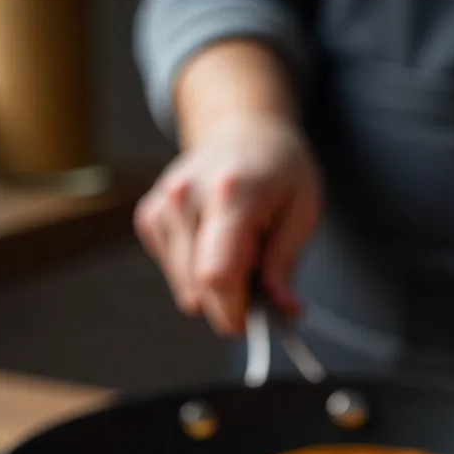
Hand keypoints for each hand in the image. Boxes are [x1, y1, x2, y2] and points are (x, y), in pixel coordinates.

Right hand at [134, 118, 321, 334]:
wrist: (244, 132)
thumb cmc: (280, 172)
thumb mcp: (303, 211)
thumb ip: (287, 263)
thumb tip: (283, 309)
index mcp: (229, 193)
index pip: (216, 275)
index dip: (236, 311)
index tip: (258, 320)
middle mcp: (185, 197)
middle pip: (199, 289)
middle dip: (232, 305)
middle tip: (261, 286)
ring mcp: (162, 207)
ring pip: (186, 290)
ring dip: (217, 291)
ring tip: (241, 255)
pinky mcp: (150, 218)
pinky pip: (176, 276)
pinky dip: (199, 275)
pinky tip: (216, 244)